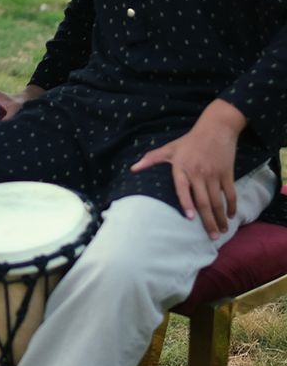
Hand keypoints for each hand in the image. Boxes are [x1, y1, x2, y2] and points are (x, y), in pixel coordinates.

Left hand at [130, 99, 244, 239]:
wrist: (216, 127)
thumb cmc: (190, 140)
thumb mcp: (169, 147)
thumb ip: (152, 159)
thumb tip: (133, 168)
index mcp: (182, 167)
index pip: (182, 187)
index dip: (186, 202)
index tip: (189, 218)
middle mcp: (198, 172)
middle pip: (203, 200)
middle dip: (208, 220)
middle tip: (211, 238)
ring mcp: (213, 173)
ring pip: (218, 200)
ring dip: (220, 218)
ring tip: (221, 232)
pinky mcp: (227, 173)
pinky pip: (230, 193)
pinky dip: (232, 206)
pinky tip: (230, 216)